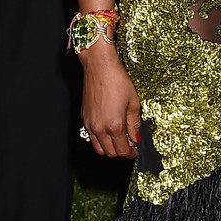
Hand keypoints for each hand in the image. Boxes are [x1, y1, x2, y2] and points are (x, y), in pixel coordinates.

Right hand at [79, 42, 141, 157]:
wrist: (99, 66)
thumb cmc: (117, 80)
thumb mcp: (133, 102)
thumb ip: (135, 123)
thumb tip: (136, 137)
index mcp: (114, 125)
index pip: (122, 151)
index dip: (131, 153)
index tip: (135, 150)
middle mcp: (100, 127)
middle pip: (110, 153)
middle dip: (121, 152)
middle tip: (129, 144)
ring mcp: (90, 124)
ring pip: (99, 148)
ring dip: (109, 148)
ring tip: (118, 139)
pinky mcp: (84, 118)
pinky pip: (91, 137)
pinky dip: (100, 140)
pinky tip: (108, 130)